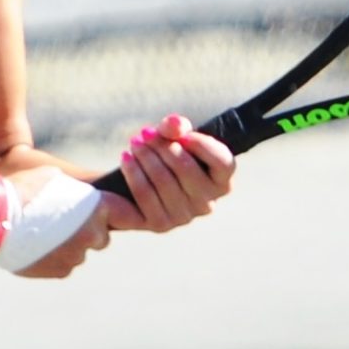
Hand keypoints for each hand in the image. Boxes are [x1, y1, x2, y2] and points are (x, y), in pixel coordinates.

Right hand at [0, 167, 111, 277]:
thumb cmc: (21, 189)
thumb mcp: (53, 178)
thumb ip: (74, 190)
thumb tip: (80, 194)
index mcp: (97, 208)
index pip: (127, 214)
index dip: (119, 213)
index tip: (112, 214)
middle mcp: (93, 234)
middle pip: (101, 237)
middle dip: (88, 230)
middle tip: (65, 221)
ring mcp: (77, 256)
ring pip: (79, 251)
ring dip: (68, 245)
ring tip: (42, 232)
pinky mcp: (59, 271)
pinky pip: (63, 264)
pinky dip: (53, 257)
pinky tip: (34, 245)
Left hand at [99, 114, 233, 232]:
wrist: (138, 180)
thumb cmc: (165, 155)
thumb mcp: (172, 136)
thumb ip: (176, 127)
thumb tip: (175, 123)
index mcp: (221, 182)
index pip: (222, 162)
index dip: (202, 144)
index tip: (181, 132)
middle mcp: (207, 204)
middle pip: (187, 168)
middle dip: (163, 146)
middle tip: (145, 133)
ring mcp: (184, 217)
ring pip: (163, 180)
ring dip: (145, 157)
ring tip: (135, 143)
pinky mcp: (160, 224)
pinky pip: (145, 195)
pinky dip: (133, 173)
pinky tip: (125, 158)